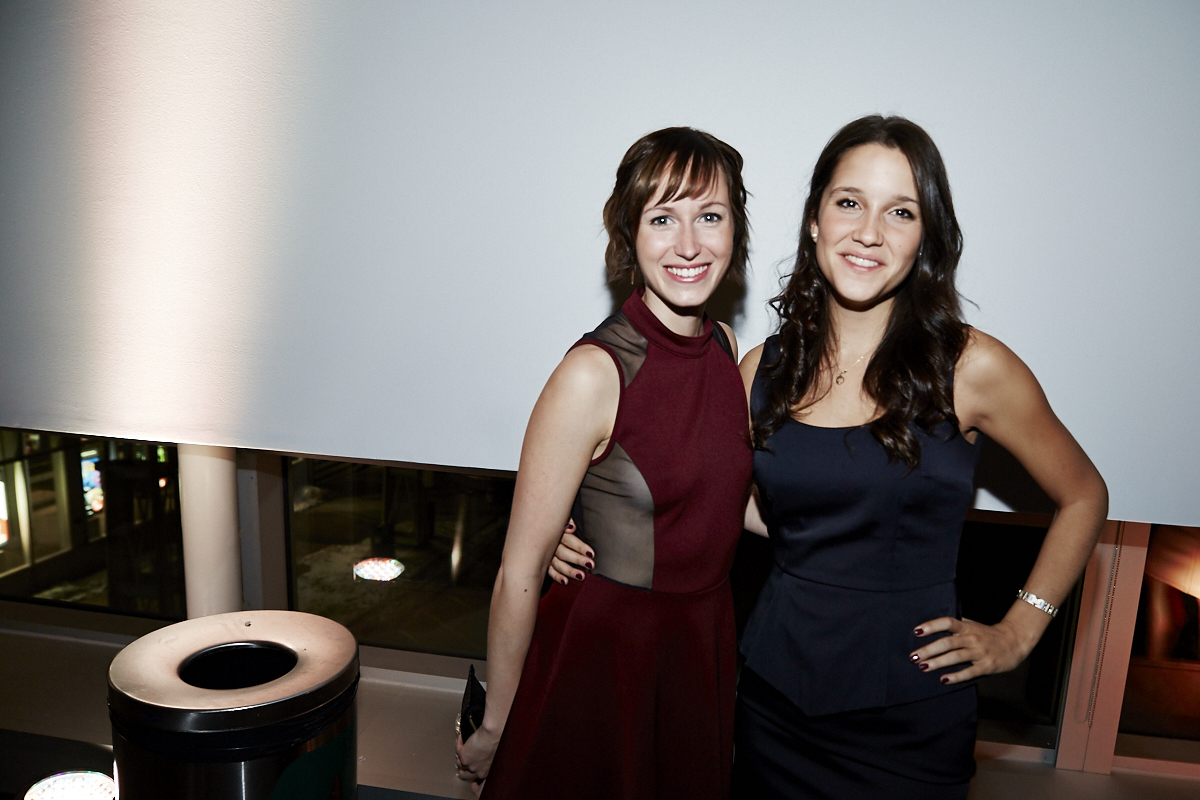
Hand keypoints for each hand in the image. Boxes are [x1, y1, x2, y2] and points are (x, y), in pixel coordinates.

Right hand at [456, 727, 500, 793]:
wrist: (496, 734)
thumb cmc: (501, 742)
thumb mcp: (496, 755)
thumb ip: (489, 759)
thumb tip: (484, 756)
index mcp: (488, 772)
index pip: (477, 777)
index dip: (473, 772)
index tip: (472, 766)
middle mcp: (478, 771)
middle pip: (465, 775)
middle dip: (463, 767)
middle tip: (464, 759)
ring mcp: (470, 764)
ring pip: (459, 764)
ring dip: (460, 755)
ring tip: (463, 747)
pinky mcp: (464, 755)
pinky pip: (458, 750)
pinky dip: (460, 743)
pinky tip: (462, 737)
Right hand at [547, 521, 592, 583]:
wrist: (534, 525)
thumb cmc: (553, 520)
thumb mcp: (561, 515)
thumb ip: (567, 520)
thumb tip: (572, 528)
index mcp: (556, 531)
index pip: (569, 540)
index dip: (579, 547)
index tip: (591, 554)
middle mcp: (550, 544)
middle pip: (563, 553)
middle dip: (577, 559)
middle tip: (590, 564)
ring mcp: (545, 554)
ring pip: (557, 563)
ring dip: (569, 570)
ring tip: (581, 576)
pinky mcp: (542, 561)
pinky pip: (549, 570)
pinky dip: (557, 576)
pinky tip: (565, 581)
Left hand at [910, 617, 1032, 684]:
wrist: (1015, 641)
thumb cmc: (988, 634)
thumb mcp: (972, 626)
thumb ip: (956, 627)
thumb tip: (931, 628)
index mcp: (967, 627)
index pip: (947, 623)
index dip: (932, 626)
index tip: (916, 631)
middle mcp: (972, 638)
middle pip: (947, 642)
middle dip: (929, 650)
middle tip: (913, 657)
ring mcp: (980, 652)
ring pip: (956, 656)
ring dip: (938, 662)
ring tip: (923, 667)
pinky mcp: (987, 665)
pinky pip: (970, 671)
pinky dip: (956, 676)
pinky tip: (944, 680)